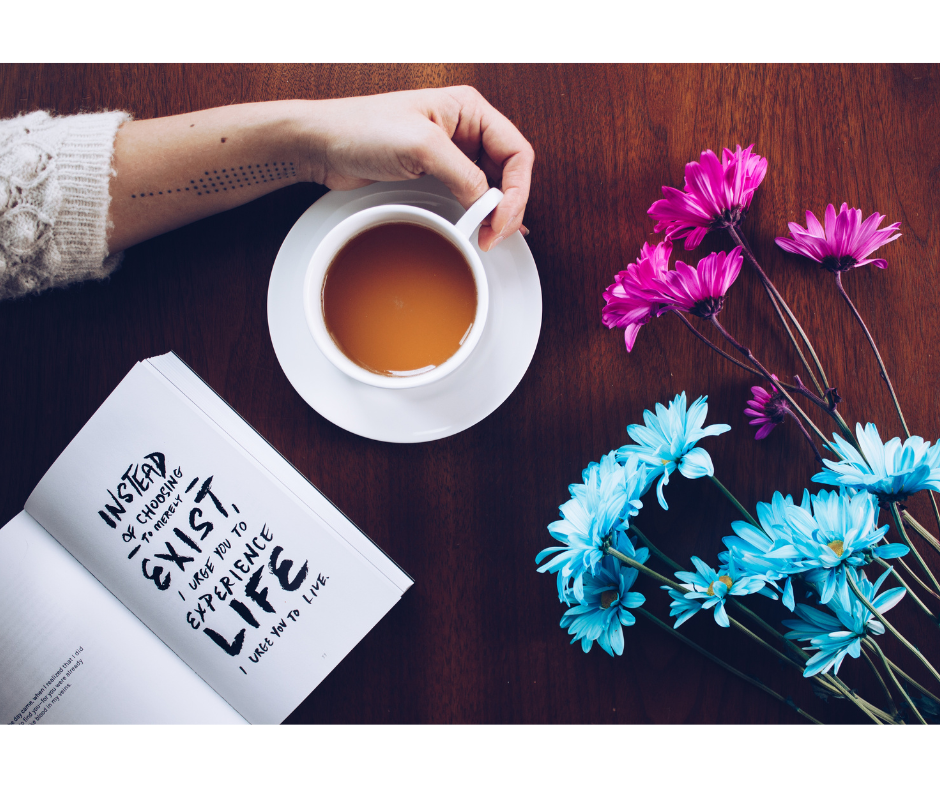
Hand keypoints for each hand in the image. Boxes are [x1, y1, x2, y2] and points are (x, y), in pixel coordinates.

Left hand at [302, 87, 533, 250]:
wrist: (322, 145)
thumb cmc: (362, 128)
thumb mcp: (422, 147)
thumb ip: (464, 175)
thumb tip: (490, 204)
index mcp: (469, 110)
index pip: (517, 151)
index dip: (517, 189)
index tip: (501, 219)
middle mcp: (465, 129)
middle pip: (509, 172)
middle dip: (508, 206)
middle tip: (494, 235)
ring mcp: (451, 153)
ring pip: (492, 186)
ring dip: (495, 213)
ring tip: (488, 236)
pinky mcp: (435, 174)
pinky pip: (470, 195)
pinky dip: (480, 213)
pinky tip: (486, 227)